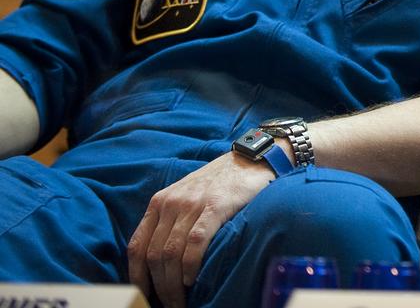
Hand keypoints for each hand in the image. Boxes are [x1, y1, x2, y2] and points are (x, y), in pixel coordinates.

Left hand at [127, 151, 274, 307]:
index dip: (138, 277)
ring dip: (174, 284)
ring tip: (182, 301)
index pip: (136, 247)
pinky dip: (191, 265)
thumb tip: (160, 262)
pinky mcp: (216, 205)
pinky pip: (195, 242)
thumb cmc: (220, 183)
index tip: (145, 296)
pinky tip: (194, 279)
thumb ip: (171, 221)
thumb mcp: (186, 197)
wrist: (251, 159)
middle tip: (171, 305)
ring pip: (171, 253)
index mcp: (160, 203)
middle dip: (159, 287)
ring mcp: (193, 204)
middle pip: (153, 255)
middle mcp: (171, 203)